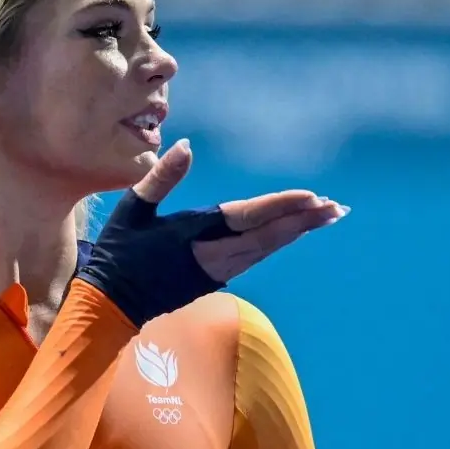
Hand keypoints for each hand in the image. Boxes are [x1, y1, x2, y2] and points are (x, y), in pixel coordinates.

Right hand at [133, 140, 346, 283]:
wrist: (112, 304)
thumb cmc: (118, 253)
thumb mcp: (133, 209)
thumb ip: (162, 177)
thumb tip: (186, 145)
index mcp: (194, 234)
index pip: (248, 217)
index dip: (281, 206)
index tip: (311, 197)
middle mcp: (213, 255)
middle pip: (269, 236)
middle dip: (304, 221)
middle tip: (337, 208)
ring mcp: (216, 270)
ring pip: (266, 248)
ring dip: (297, 232)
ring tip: (325, 217)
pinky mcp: (214, 279)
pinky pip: (255, 257)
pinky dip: (277, 242)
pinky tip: (290, 233)